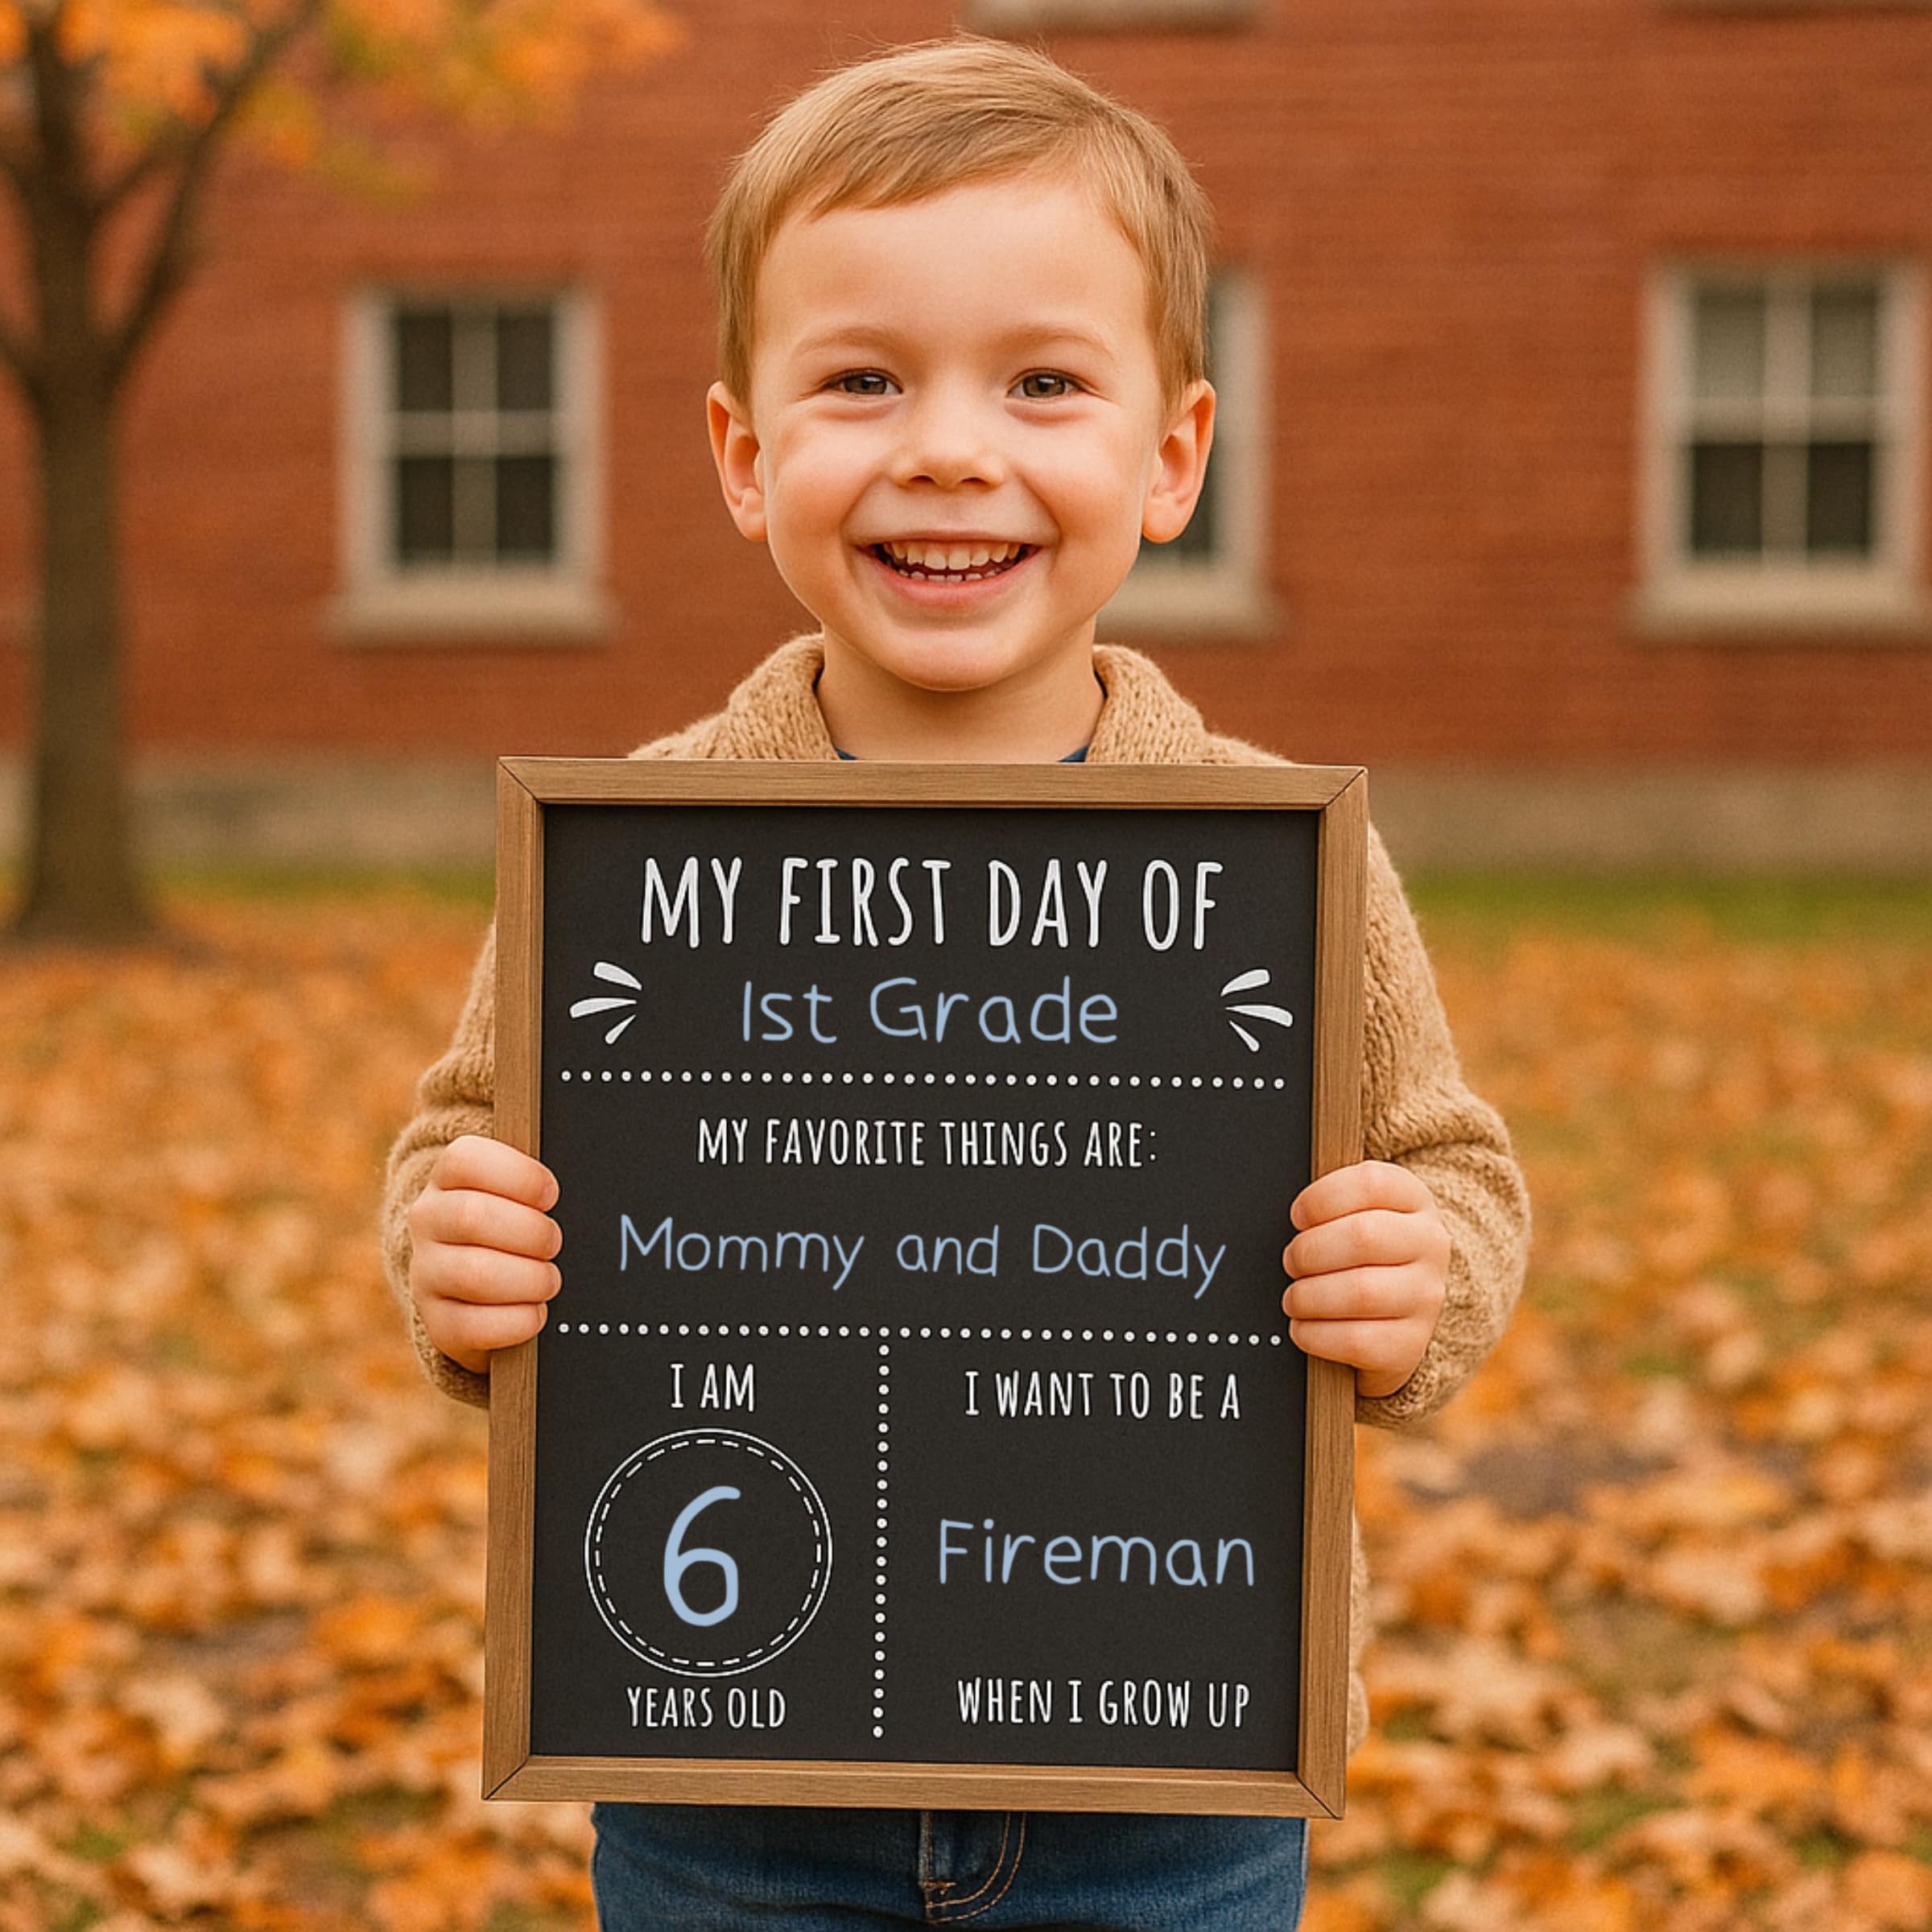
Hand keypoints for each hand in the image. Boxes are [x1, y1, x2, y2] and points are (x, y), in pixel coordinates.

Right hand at [407, 1134, 562, 1374]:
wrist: (479, 1288)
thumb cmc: (517, 1228)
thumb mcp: (522, 1196)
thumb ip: (542, 1186)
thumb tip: (595, 1185)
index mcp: (449, 1178)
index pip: (466, 1160)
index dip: (521, 1176)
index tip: (552, 1196)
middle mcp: (429, 1221)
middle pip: (473, 1216)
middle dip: (532, 1233)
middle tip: (556, 1244)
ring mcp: (427, 1272)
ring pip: (475, 1274)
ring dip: (530, 1279)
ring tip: (550, 1279)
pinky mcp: (437, 1321)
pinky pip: (474, 1325)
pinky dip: (519, 1321)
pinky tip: (536, 1311)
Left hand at [1282, 1160, 1449, 1399]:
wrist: (1391, 1317)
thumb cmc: (1358, 1256)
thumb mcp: (1353, 1214)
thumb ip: (1328, 1204)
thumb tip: (1285, 1211)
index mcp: (1413, 1200)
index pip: (1372, 1184)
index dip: (1321, 1198)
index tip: (1297, 1217)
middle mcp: (1430, 1245)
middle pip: (1363, 1236)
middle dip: (1309, 1250)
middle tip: (1291, 1262)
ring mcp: (1425, 1297)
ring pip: (1360, 1292)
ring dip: (1308, 1296)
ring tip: (1294, 1298)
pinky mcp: (1410, 1344)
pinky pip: (1356, 1340)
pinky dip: (1314, 1335)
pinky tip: (1304, 1327)